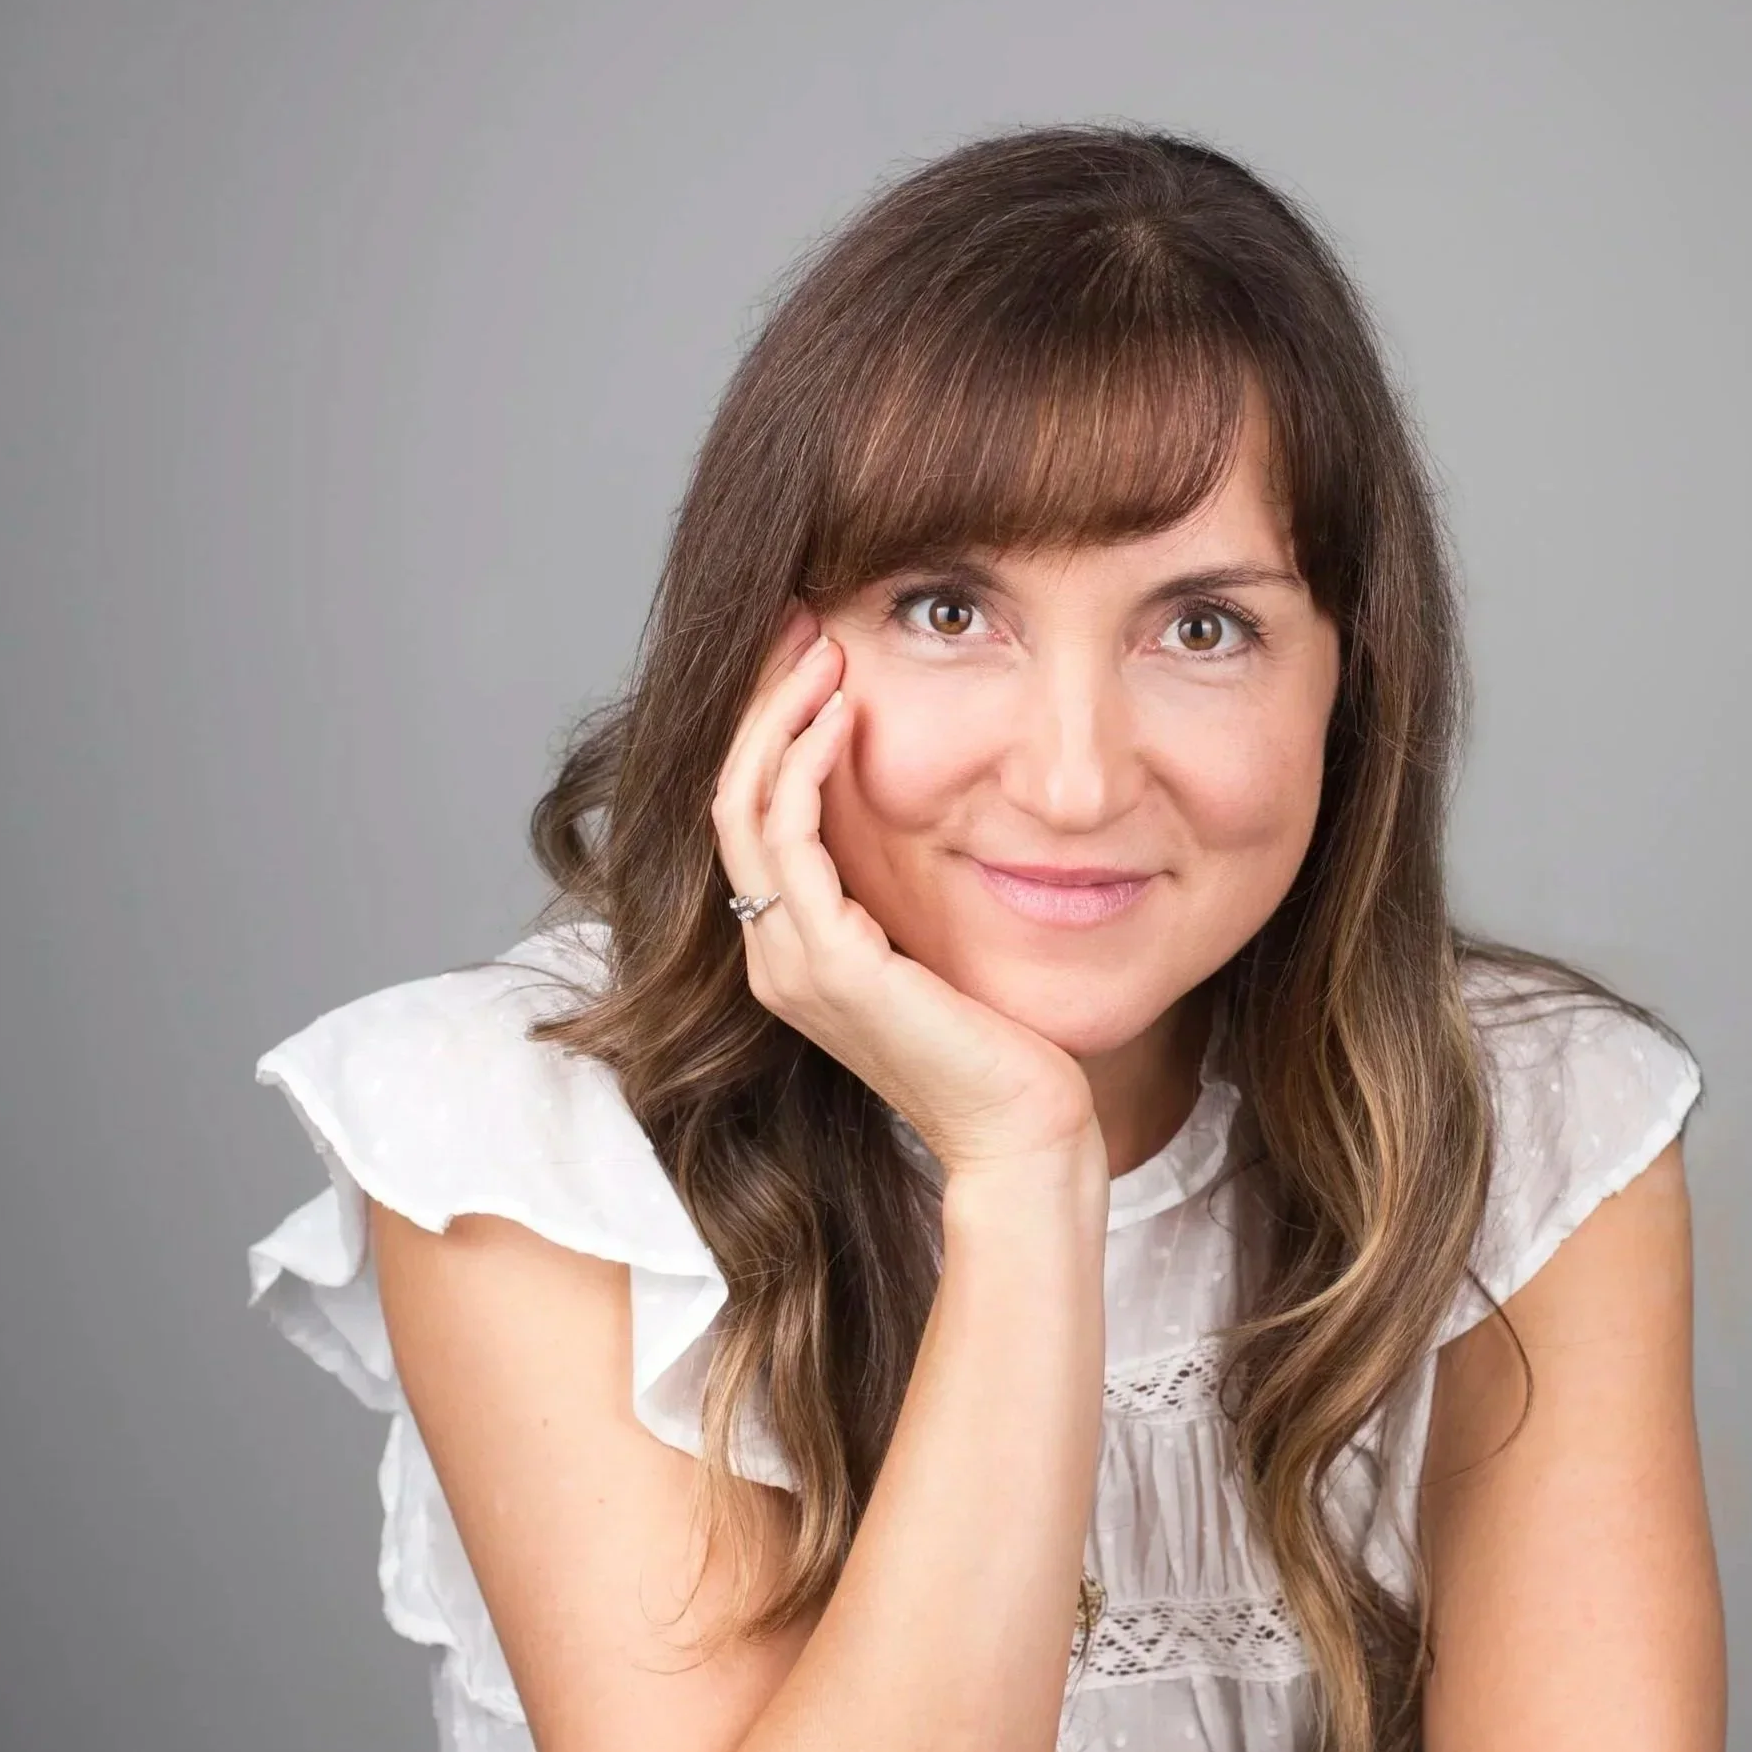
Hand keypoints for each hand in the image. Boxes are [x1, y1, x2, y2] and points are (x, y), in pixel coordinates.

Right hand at [711, 613, 1102, 1180]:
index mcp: (793, 951)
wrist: (1023, 1130)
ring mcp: (792, 964)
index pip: (750, 818)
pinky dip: (807, 767)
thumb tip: (924, 804)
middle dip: (759, 702)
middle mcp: (774, 956)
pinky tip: (845, 716)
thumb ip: (903, 887)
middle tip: (799, 621)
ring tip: (821, 648)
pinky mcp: (831, 968)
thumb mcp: (938, 941)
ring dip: (776, 716)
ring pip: (743, 808)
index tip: (807, 651)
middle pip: (728, 799)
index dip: (767, 728)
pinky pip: (790, 842)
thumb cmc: (1001, 1043)